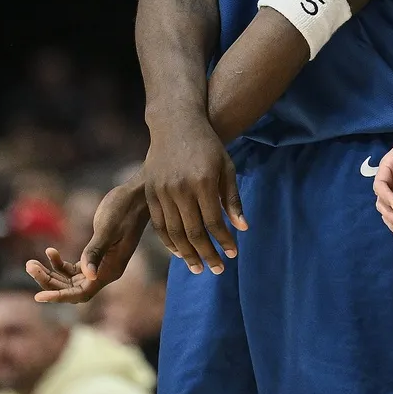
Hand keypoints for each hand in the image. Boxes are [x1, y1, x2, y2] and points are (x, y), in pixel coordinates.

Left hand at [27, 178, 148, 303]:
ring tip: (31, 262)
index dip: (60, 297)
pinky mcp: (97, 255)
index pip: (82, 293)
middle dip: (50, 281)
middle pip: (73, 289)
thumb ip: (95, 251)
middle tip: (29, 266)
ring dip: (51, 273)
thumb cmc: (124, 208)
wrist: (137, 195)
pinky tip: (50, 251)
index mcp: (111, 270)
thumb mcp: (107, 228)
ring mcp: (101, 265)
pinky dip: (60, 263)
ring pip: (71, 280)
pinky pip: (74, 269)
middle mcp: (106, 272)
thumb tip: (88, 274)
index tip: (38, 298)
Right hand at [144, 116, 247, 274]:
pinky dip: (168, 242)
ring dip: (187, 254)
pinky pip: (158, 224)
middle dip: (207, 254)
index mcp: (203, 182)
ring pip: (174, 232)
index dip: (224, 241)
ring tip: (199, 268)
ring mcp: (162, 190)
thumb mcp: (226, 167)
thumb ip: (232, 199)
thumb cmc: (207, 146)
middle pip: (193, 232)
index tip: (233, 254)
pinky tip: (179, 252)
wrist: (175, 124)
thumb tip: (242, 229)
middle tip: (218, 270)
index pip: (214, 221)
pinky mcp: (150, 191)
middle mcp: (180, 188)